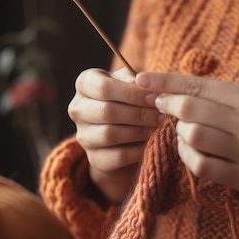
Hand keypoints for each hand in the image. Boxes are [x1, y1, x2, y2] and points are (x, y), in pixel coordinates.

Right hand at [68, 67, 162, 202]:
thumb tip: (147, 85)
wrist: (122, 133)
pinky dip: (138, 150)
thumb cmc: (128, 99)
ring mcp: (83, 136)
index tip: (154, 97)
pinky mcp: (94, 158)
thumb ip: (136, 80)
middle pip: (107, 112)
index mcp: (85, 84)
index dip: (132, 93)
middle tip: (160, 114)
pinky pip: (118, 156)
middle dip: (139, 113)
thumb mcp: (130, 83)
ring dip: (139, 130)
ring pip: (110, 134)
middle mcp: (78, 109)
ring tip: (157, 126)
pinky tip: (151, 142)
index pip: (104, 88)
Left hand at [135, 71, 238, 234]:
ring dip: (180, 136)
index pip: (197, 84)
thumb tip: (174, 93)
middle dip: (167, 107)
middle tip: (160, 109)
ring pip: (193, 137)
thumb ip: (221, 99)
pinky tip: (192, 155)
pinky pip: (203, 167)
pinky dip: (189, 160)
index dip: (163, 82)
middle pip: (190, 109)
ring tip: (186, 135)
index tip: (139, 81)